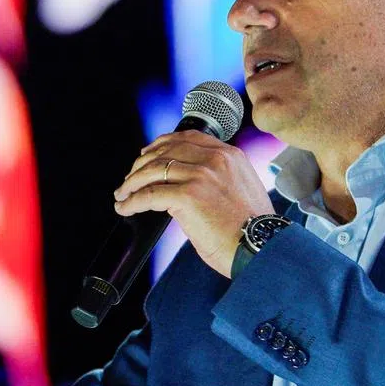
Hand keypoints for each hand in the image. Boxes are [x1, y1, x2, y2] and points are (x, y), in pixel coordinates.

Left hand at [113, 130, 273, 276]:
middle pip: (166, 151)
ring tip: (122, 194)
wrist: (262, 247)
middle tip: (130, 178)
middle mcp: (216, 159)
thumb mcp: (239, 190)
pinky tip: (126, 207)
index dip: (161, 144)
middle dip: (141, 164)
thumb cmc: (251, 229)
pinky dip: (133, 201)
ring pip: (154, 170)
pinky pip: (150, 194)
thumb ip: (217, 178)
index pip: (187, 138)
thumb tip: (183, 184)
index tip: (146, 154)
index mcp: (229, 155)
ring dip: (132, 183)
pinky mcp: (189, 195)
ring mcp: (202, 175)